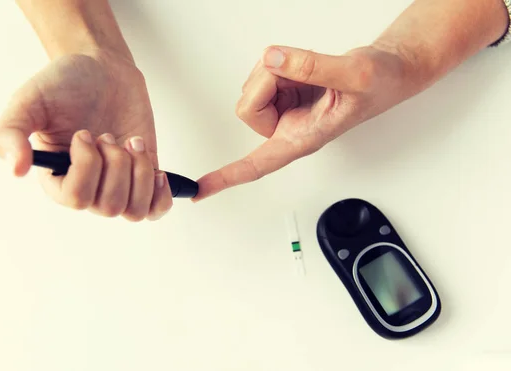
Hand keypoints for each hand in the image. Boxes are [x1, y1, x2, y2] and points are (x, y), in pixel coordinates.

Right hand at [0, 50, 172, 220]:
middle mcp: (87, 186)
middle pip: (108, 206)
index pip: (75, 199)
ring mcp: (117, 184)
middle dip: (115, 164)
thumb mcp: (28, 101)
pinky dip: (160, 195)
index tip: (84, 133)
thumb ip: (9, 132)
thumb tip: (16, 169)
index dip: (87, 167)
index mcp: (56, 177)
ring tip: (131, 144)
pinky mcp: (142, 177)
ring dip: (138, 173)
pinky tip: (156, 169)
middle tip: (107, 135)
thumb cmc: (64, 84)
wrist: (101, 68)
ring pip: (134, 210)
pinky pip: (155, 210)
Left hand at [193, 44, 417, 199]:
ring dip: (277, 70)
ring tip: (311, 71)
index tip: (199, 191)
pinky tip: (305, 68)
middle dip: (268, 82)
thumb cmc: (381, 84)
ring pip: (252, 86)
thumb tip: (272, 61)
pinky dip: (280, 63)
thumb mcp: (355, 75)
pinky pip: (263, 71)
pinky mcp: (285, 90)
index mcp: (302, 139)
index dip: (227, 177)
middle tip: (301, 74)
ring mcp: (285, 108)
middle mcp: (288, 127)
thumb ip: (312, 67)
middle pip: (246, 107)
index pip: (257, 165)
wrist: (390, 70)